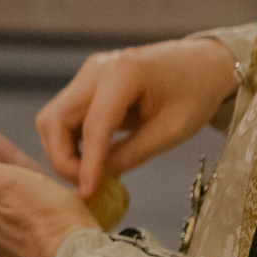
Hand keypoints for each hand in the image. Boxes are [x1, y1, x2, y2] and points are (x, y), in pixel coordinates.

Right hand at [37, 38, 236, 198]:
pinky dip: (71, 141)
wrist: (202, 64)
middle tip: (85, 185)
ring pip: (54, 119)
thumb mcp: (172, 130)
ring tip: (89, 174)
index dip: (87, 163)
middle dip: (62, 157)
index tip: (86, 192)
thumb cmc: (195, 92)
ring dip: (63, 150)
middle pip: (55, 118)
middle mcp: (96, 70)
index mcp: (122, 73)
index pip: (93, 125)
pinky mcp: (87, 85)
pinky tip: (91, 158)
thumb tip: (100, 177)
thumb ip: (133, 154)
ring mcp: (88, 75)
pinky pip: (66, 117)